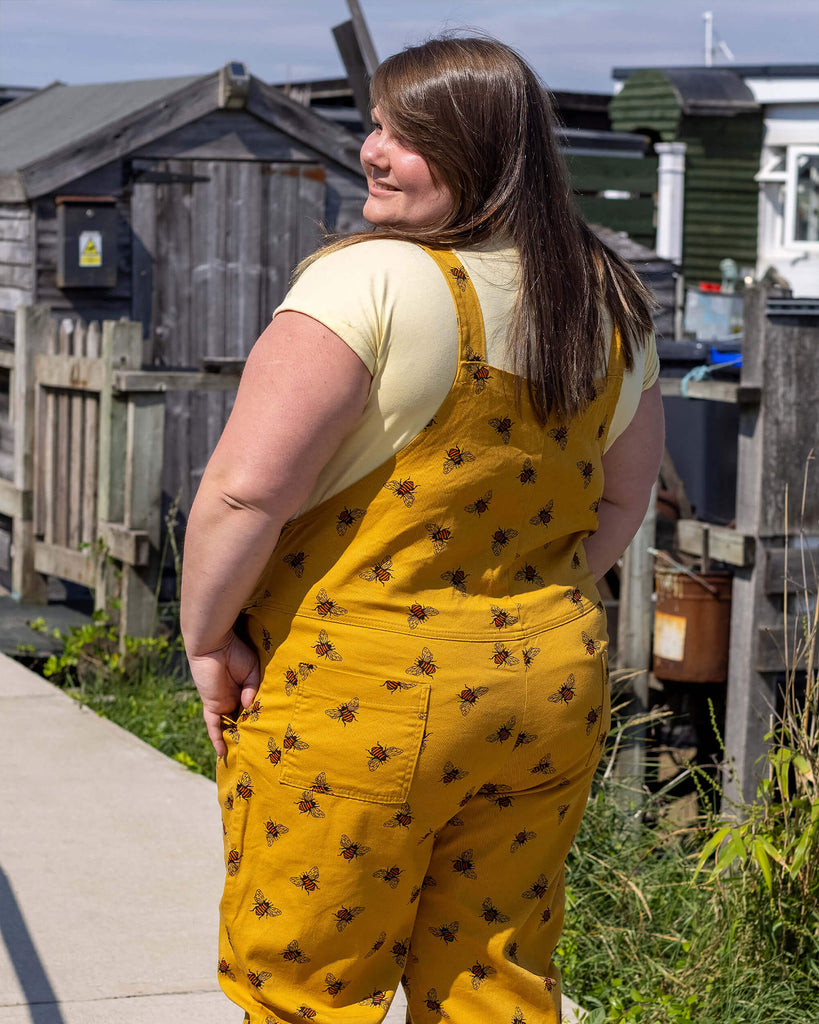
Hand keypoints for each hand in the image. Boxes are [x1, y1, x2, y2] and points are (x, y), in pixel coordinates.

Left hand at [187, 631, 260, 756]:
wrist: (214, 643)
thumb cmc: (235, 651)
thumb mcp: (252, 671)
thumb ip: (253, 689)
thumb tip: (249, 706)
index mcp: (242, 690)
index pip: (249, 709)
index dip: (256, 718)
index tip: (266, 730)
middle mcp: (232, 699)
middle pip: (239, 720)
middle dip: (246, 733)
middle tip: (257, 748)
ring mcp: (221, 703)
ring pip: (228, 726)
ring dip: (233, 739)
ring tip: (243, 755)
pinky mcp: (211, 705)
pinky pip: (213, 725)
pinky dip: (217, 738)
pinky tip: (222, 752)